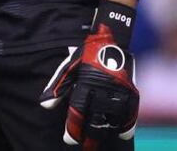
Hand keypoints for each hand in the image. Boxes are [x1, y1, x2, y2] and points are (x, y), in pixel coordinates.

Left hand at [40, 2, 138, 146]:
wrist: (111, 37)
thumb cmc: (86, 54)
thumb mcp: (68, 66)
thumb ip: (57, 87)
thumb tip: (45, 106)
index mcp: (85, 83)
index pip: (78, 112)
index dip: (73, 128)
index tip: (70, 139)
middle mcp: (103, 88)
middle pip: (96, 120)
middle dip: (90, 136)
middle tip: (85, 146)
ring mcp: (119, 90)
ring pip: (114, 119)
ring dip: (107, 132)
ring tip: (100, 140)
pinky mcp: (131, 89)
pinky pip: (131, 112)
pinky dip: (127, 125)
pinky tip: (122, 135)